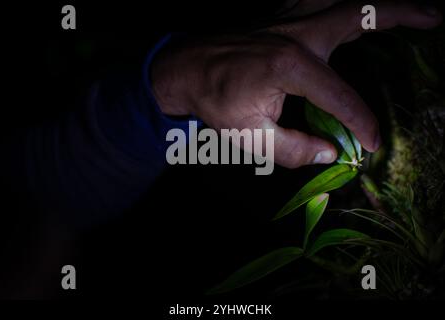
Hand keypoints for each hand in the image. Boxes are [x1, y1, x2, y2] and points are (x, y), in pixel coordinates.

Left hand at [151, 1, 441, 167]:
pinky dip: (341, 3)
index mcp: (290, 65)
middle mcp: (296, 33)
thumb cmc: (213, 101)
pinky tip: (351, 12)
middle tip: (436, 18)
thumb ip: (293, 149)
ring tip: (409, 9)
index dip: (360, 124)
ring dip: (376, 2)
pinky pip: (318, 0)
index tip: (372, 144)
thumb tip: (329, 155)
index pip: (340, 97)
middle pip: (359, 13)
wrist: (185, 68)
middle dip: (402, 14)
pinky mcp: (281, 16)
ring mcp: (289, 18)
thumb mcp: (249, 136)